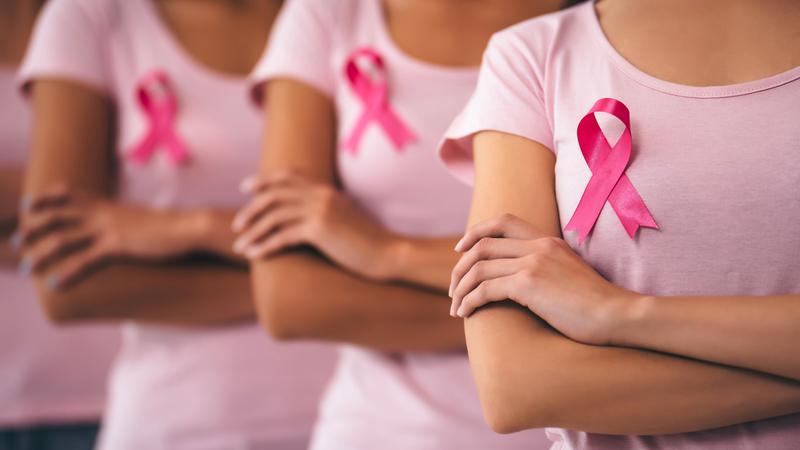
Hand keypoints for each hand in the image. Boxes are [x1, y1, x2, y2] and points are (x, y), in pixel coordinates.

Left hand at [17, 186, 206, 287]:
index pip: (67, 195)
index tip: (28, 206)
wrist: (187, 227)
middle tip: (17, 243)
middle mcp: (101, 213)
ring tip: (28, 269)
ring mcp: (108, 229)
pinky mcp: (118, 246)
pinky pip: (86, 261)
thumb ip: (120, 221)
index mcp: (106, 204)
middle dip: (33, 229)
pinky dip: (68, 274)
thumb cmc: (167, 227)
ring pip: (64, 240)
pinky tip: (56, 284)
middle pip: (57, 216)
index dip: (45, 199)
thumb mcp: (138, 220)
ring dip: (41, 255)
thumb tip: (114, 229)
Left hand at [232, 171, 398, 279]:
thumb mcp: (345, 218)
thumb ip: (326, 210)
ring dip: (253, 231)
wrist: (388, 253)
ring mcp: (320, 210)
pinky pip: (282, 236)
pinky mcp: (319, 230)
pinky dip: (264, 246)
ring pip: (274, 216)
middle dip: (251, 209)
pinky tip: (254, 256)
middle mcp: (321, 195)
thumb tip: (307, 218)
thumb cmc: (368, 242)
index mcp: (326, 190)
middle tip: (237, 224)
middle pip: (274, 194)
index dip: (264, 180)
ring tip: (240, 245)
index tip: (246, 188)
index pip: (288, 176)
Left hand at [449, 213, 639, 345]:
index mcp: (548, 240)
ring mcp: (533, 263)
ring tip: (456, 307)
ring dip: (460, 287)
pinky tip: (465, 314)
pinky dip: (469, 301)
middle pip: (482, 244)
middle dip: (460, 267)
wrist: (618, 315)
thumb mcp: (571, 274)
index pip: (503, 221)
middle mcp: (538, 246)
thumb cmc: (598, 305)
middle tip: (453, 288)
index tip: (461, 250)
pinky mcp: (529, 284)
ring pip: (478, 267)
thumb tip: (523, 280)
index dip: (475, 232)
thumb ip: (548, 267)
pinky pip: (485, 289)